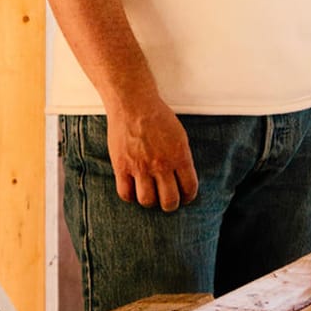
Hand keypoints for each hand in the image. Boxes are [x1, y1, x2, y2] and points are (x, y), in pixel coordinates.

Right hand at [106, 96, 198, 211]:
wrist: (134, 105)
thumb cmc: (158, 117)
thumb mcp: (179, 136)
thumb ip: (181, 157)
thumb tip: (183, 176)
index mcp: (180, 156)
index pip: (189, 187)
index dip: (189, 197)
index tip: (186, 198)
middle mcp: (161, 165)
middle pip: (169, 200)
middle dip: (171, 205)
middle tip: (169, 202)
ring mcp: (140, 168)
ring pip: (147, 200)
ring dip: (151, 202)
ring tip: (151, 198)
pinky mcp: (122, 167)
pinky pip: (125, 193)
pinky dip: (130, 197)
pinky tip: (133, 191)